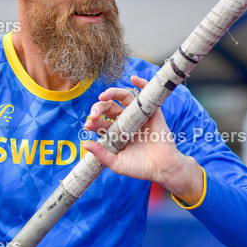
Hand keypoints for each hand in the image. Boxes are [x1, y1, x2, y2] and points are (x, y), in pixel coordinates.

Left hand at [82, 75, 203, 204]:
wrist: (162, 169)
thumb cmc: (140, 167)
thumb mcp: (117, 163)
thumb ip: (101, 154)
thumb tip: (84, 143)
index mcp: (116, 132)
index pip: (101, 122)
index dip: (93, 122)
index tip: (87, 126)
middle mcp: (126, 121)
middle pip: (110, 107)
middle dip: (99, 108)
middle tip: (93, 114)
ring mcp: (138, 115)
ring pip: (124, 97)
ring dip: (112, 93)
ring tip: (102, 96)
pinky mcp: (151, 112)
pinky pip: (146, 94)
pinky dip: (141, 83)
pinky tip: (133, 78)